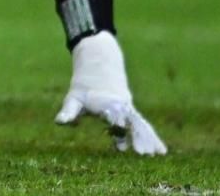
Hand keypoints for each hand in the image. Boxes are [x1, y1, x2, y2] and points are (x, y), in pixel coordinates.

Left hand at [56, 34, 165, 154]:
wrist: (100, 66)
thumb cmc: (84, 86)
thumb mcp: (74, 97)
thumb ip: (68, 111)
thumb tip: (58, 122)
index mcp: (105, 102)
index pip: (112, 114)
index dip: (116, 121)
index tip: (120, 129)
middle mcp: (119, 105)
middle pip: (130, 121)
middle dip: (136, 136)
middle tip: (141, 152)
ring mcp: (128, 108)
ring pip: (140, 124)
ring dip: (148, 138)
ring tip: (157, 154)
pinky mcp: (131, 112)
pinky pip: (142, 125)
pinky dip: (151, 136)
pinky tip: (160, 150)